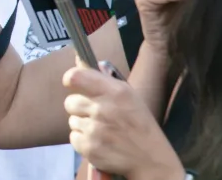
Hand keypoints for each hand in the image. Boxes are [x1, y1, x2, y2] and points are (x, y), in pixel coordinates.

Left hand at [63, 60, 183, 178]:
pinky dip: (83, 141)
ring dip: (83, 124)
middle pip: (69, 102)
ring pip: (72, 121)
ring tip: (102, 130)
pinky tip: (100, 142)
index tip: (73, 84)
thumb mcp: (128, 95)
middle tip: (97, 114)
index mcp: (115, 92)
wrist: (152, 160)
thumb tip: (78, 60)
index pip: (75, 77)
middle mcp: (103, 109)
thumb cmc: (139, 123)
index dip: (70, 79)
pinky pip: (73, 138)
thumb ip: (102, 78)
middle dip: (80, 107)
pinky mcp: (90, 149)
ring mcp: (95, 131)